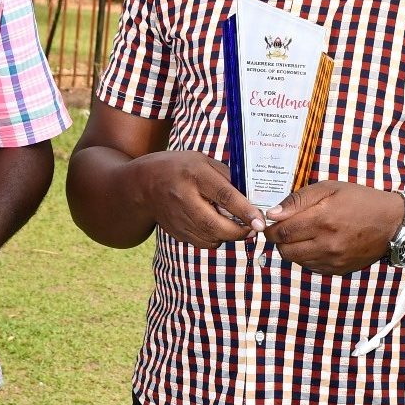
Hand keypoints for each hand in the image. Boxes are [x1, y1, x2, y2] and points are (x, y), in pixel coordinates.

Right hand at [132, 151, 264, 248]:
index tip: (261, 221)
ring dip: (230, 236)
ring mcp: (177, 218)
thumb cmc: (180, 168)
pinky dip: (216, 239)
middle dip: (239, 231)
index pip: (223, 196)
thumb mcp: (202, 161)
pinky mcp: (176, 232)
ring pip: (210, 238)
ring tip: (238, 226)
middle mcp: (183, 198)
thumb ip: (226, 176)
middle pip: (215, 224)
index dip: (245, 210)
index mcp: (194, 174)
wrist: (143, 185)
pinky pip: (203, 242)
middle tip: (254, 228)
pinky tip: (218, 227)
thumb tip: (252, 196)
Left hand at [263, 181, 402, 273]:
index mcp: (322, 219)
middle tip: (286, 229)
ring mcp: (332, 259)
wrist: (391, 223)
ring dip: (292, 248)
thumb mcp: (330, 188)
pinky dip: (307, 256)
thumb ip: (298, 200)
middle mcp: (326, 243)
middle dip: (279, 240)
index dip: (270, 229)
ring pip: (295, 260)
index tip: (271, 223)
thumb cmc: (359, 200)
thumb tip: (272, 214)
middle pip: (284, 250)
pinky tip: (316, 244)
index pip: (281, 232)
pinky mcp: (337, 270)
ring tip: (303, 235)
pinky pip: (310, 267)